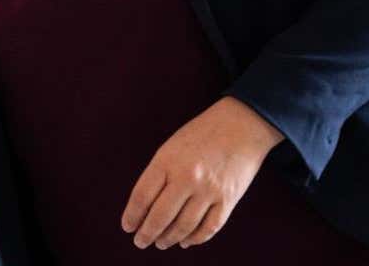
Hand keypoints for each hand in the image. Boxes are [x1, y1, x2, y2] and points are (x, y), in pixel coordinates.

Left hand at [120, 96, 283, 250]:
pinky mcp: (228, 200)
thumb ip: (159, 174)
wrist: (241, 125)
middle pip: (160, 216)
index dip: (132, 215)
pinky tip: (186, 241)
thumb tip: (146, 206)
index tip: (127, 226)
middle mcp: (187, 177)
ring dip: (169, 239)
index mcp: (167, 160)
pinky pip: (209, 228)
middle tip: (141, 242)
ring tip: (161, 243)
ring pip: (184, 226)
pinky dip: (195, 239)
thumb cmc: (202, 134)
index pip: (142, 196)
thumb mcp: (172, 146)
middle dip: (147, 233)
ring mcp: (209, 190)